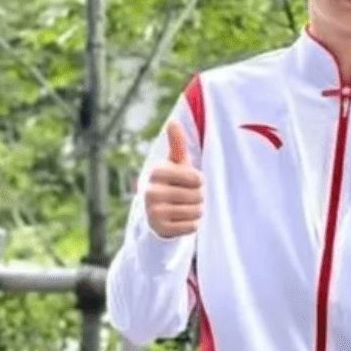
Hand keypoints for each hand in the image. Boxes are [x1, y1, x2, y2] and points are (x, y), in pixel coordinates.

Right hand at [145, 120, 202, 238]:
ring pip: (196, 211)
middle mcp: (151, 191)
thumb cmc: (174, 182)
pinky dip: (192, 224)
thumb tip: (173, 122)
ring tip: (185, 207)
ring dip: (197, 211)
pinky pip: (191, 227)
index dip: (199, 181)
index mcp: (157, 172)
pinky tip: (181, 220)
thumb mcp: (176, 163)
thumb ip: (177, 144)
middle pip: (197, 195)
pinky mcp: (160, 228)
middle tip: (187, 196)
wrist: (158, 211)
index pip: (196, 178)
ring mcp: (153, 211)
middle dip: (198, 197)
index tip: (191, 181)